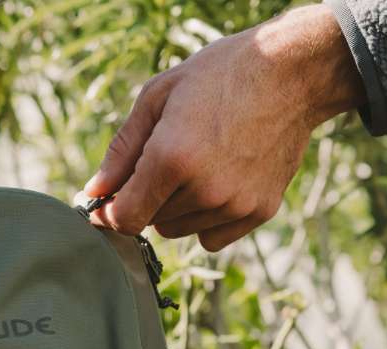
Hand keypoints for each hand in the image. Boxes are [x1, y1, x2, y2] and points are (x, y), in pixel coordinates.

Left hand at [84, 5, 364, 250]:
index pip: (124, 218)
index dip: (108, 215)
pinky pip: (213, 237)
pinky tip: (219, 181)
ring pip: (179, 229)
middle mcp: (205, 189)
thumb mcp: (157, 98)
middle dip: (147, 198)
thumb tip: (94, 193)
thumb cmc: (219, 77)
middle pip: (151, 221)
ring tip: (199, 162)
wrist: (293, 73)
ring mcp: (236, 203)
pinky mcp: (261, 210)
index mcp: (172, 158)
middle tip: (167, 159)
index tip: (104, 205)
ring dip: (177, 208)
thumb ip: (121, 151)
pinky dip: (207, 219)